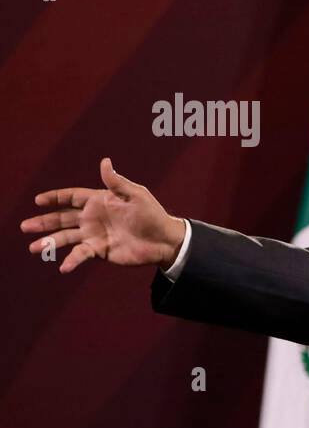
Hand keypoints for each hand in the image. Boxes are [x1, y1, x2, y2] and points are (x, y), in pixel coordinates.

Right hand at [20, 158, 185, 273]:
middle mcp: (93, 218)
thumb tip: (104, 161)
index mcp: (99, 201)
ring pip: (66, 238)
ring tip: (33, 248)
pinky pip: (81, 254)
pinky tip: (63, 266)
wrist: (164, 240)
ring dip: (49, 242)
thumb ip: (117, 182)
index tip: (38, 201)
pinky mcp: (100, 250)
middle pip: (62, 218)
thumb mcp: (136, 195)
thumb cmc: (152, 215)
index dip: (55, 198)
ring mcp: (94, 235)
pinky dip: (72, 260)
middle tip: (24, 226)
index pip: (71, 197)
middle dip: (43, 222)